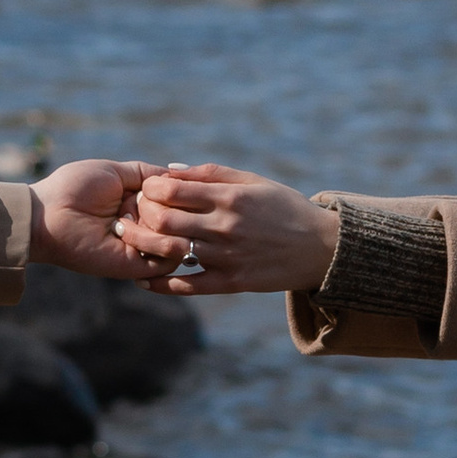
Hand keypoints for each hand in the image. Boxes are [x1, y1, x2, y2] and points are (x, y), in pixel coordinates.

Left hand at [28, 160, 182, 281]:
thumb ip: (148, 174)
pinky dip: (157, 242)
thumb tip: (180, 175)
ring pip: (180, 237)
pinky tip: (126, 229)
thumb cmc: (75, 188)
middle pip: (183, 217)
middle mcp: (145, 225)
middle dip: (167, 205)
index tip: (157, 183)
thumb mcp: (115, 171)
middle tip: (136, 200)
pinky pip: (167, 258)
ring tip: (126, 215)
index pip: (179, 198)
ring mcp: (142, 246)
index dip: (175, 189)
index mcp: (141, 202)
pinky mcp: (135, 266)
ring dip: (160, 222)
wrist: (48, 214)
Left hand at [124, 165, 337, 295]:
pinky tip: (145, 280)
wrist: (320, 248)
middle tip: (136, 213)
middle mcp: (226, 226)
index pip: (173, 189)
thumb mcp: (253, 181)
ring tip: (136, 240)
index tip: (147, 189)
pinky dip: (162, 285)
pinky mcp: (232, 282)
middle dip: (142, 214)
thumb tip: (171, 171)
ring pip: (171, 250)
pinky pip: (189, 286)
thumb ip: (211, 174)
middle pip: (165, 219)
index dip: (151, 188)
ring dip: (145, 245)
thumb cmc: (284, 208)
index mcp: (230, 197)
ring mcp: (228, 256)